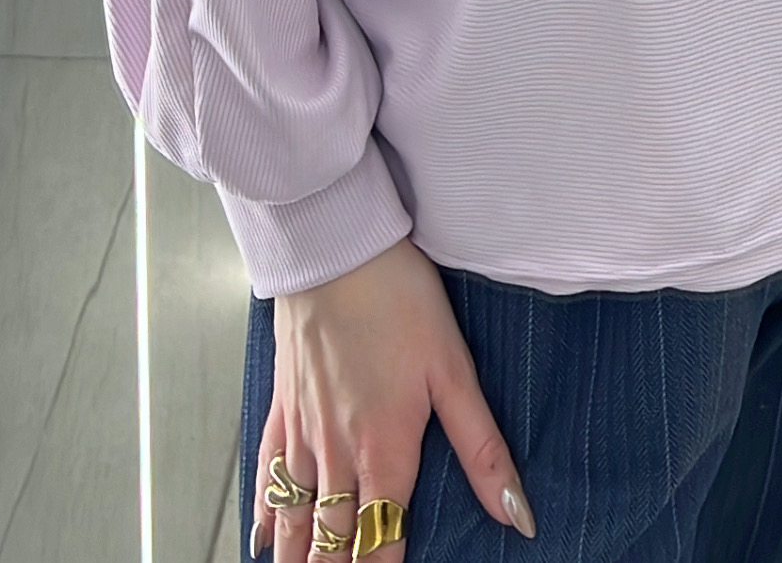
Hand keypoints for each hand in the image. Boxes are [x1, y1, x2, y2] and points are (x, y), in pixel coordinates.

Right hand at [250, 235, 536, 558]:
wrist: (335, 250)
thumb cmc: (398, 299)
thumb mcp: (454, 370)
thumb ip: (483, 450)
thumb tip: (516, 514)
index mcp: (385, 452)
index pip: (382, 543)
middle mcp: (337, 454)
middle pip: (333, 541)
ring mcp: (302, 432)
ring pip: (295, 520)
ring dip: (301, 558)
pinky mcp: (281, 406)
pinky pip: (267, 476)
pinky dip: (266, 516)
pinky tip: (265, 540)